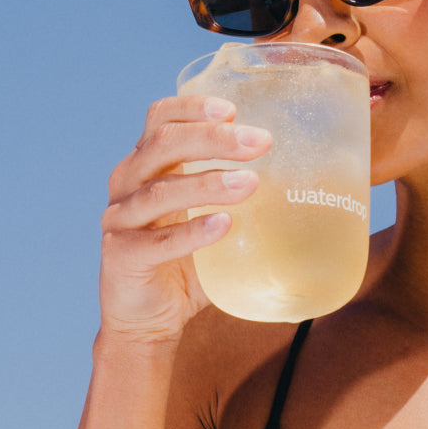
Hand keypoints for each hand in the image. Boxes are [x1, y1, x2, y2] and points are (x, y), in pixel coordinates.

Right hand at [98, 94, 269, 345]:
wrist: (146, 321)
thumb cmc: (183, 266)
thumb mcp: (211, 220)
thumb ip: (240, 199)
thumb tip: (307, 183)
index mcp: (146, 165)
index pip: (160, 119)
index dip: (192, 107)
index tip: (233, 109)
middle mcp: (127, 184)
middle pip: (163, 145)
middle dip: (214, 139)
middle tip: (260, 142)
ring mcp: (120, 219)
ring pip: (160, 191)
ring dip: (208, 183)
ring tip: (251, 183)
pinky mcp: (121, 256)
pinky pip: (157, 241)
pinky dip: (192, 231)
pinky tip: (223, 225)